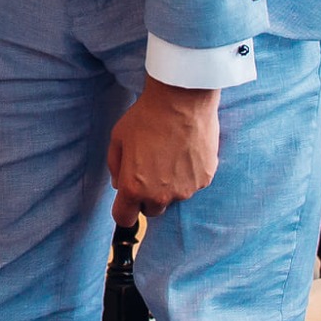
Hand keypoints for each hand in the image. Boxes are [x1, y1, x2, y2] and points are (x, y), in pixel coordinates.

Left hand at [108, 77, 220, 226]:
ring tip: (168, 155)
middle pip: (151, 210)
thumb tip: (120, 183)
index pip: (124, 218)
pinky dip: (187, 174)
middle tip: (149, 170)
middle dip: (147, 197)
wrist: (181, 101)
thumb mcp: (117, 140)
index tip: (126, 202)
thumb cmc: (146, 118)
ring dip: (169, 185)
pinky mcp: (205, 179)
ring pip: (174, 197)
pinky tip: (184, 151)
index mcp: (134, 188)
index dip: (123, 210)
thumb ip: (115, 168)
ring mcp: (185, 189)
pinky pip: (192, 184)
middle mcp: (160, 195)